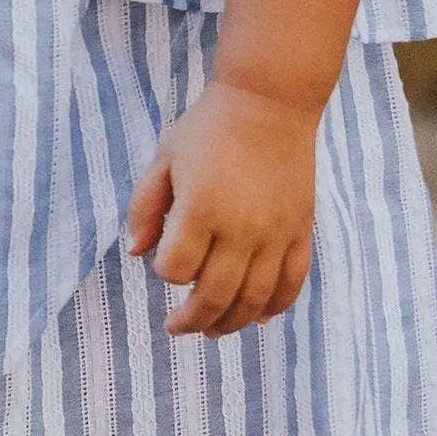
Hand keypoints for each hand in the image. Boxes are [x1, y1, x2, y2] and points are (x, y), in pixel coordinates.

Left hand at [126, 80, 317, 337]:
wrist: (270, 104)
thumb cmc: (208, 129)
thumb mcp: (164, 159)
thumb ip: (146, 207)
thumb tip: (136, 252)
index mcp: (201, 210)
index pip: (177, 268)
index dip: (165, 272)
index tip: (163, 262)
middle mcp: (242, 229)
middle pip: (215, 295)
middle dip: (192, 319)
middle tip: (177, 328)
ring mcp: (275, 234)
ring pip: (255, 300)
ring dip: (232, 323)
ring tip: (212, 331)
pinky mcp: (300, 232)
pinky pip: (291, 284)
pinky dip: (275, 307)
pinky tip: (258, 317)